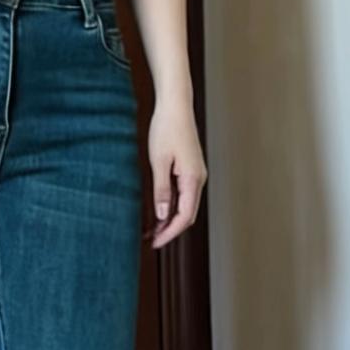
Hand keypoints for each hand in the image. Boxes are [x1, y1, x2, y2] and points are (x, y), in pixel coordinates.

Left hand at [144, 96, 206, 250]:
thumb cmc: (166, 129)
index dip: (170, 233)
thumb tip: (162, 215)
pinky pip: (184, 194)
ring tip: (151, 229)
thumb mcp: (159, 161)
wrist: (175, 106)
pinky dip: (172, 205)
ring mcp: (196, 174)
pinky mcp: (191, 169)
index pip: (185, 217)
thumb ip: (161, 190)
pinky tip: (158, 209)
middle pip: (188, 215)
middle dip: (170, 230)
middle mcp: (199, 179)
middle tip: (150, 240)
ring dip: (170, 218)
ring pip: (186, 205)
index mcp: (193, 180)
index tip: (155, 243)